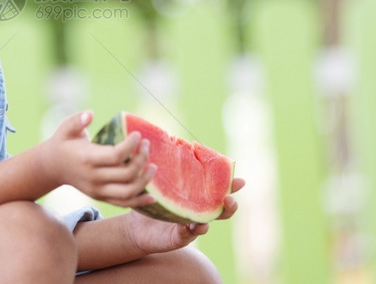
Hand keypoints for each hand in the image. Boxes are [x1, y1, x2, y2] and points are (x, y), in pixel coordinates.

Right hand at [38, 111, 155, 207]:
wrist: (51, 167)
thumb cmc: (62, 143)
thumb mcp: (65, 128)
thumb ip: (76, 120)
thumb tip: (90, 114)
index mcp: (87, 159)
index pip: (116, 155)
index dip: (131, 145)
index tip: (138, 134)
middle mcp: (94, 177)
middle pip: (126, 174)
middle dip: (142, 159)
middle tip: (147, 145)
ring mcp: (98, 190)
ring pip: (128, 192)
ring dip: (145, 180)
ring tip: (153, 166)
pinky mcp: (100, 197)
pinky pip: (123, 203)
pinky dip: (140, 202)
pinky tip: (152, 197)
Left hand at [125, 177, 245, 254]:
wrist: (135, 226)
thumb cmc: (151, 199)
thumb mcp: (159, 181)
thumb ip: (168, 165)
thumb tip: (171, 138)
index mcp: (197, 197)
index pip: (217, 190)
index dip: (230, 186)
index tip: (241, 180)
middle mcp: (197, 212)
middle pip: (221, 210)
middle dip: (230, 205)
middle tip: (229, 198)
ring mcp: (190, 225)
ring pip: (207, 224)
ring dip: (211, 219)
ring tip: (210, 216)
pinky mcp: (179, 237)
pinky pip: (189, 235)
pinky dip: (193, 230)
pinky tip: (194, 225)